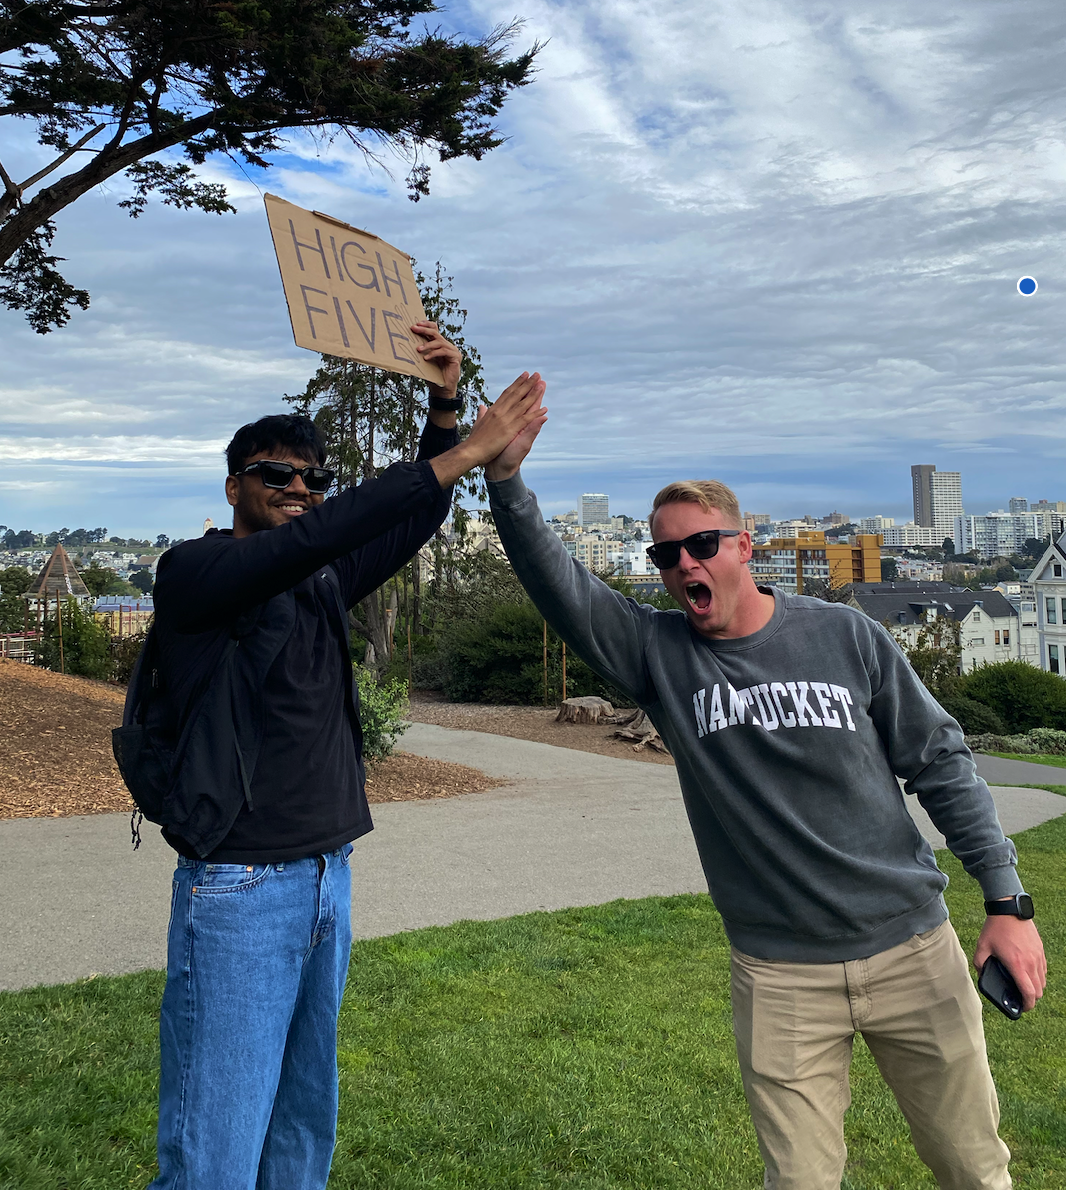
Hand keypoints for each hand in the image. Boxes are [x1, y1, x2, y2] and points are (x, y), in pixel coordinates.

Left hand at [412, 321, 460, 398]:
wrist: (442, 390)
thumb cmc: (432, 376)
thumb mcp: (424, 361)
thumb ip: (421, 352)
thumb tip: (406, 343)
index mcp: (440, 345)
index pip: (434, 329)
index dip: (426, 324)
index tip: (416, 324)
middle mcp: (447, 345)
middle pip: (436, 333)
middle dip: (424, 329)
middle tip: (413, 328)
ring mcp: (453, 350)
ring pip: (439, 342)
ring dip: (427, 345)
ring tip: (418, 349)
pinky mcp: (455, 357)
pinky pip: (444, 351)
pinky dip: (434, 354)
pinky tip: (426, 358)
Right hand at [429, 372, 545, 488]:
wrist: (472, 453)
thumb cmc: (475, 442)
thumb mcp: (478, 425)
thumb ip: (482, 415)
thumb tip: (483, 407)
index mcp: (493, 411)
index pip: (507, 394)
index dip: (516, 384)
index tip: (524, 376)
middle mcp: (500, 412)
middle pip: (516, 395)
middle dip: (527, 384)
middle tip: (536, 374)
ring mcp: (506, 420)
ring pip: (523, 404)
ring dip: (533, 393)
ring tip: (541, 383)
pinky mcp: (510, 430)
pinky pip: (525, 420)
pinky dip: (535, 414)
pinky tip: (544, 409)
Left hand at [974, 913, 1045, 1011]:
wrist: (1009, 909)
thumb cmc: (995, 928)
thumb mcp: (982, 946)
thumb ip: (980, 963)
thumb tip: (982, 975)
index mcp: (1016, 965)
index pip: (1028, 993)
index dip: (1026, 1005)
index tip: (1021, 1008)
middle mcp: (1031, 963)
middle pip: (1038, 991)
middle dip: (1030, 999)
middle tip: (1020, 998)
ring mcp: (1038, 957)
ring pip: (1043, 982)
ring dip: (1035, 988)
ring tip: (1024, 986)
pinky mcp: (1040, 950)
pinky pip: (1044, 970)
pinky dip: (1038, 976)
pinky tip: (1028, 973)